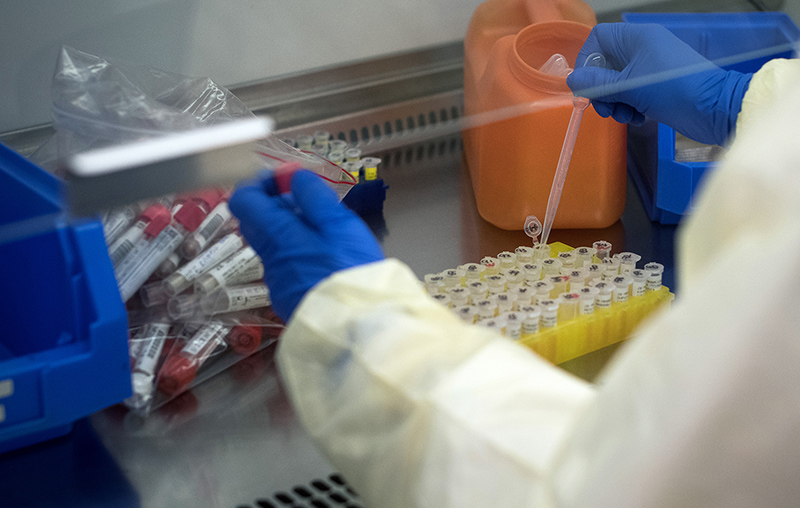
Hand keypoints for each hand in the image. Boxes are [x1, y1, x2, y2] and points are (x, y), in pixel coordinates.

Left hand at [229, 169, 384, 321]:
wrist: (356, 328)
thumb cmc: (351, 271)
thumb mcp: (339, 224)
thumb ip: (314, 197)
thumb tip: (294, 177)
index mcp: (277, 234)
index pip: (243, 200)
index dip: (260, 184)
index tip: (286, 180)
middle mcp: (269, 258)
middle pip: (256, 222)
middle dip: (278, 205)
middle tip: (310, 204)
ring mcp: (277, 281)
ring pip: (273, 245)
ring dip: (291, 231)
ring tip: (326, 232)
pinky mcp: (288, 299)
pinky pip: (286, 266)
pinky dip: (299, 254)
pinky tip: (326, 260)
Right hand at [566, 23, 752, 145]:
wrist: (715, 109)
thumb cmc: (674, 90)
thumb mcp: (630, 86)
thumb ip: (597, 83)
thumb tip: (572, 80)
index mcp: (637, 38)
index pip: (598, 39)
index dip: (587, 60)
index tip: (585, 86)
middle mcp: (643, 49)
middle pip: (605, 65)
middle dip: (601, 90)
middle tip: (605, 109)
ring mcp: (651, 68)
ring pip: (617, 83)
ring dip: (615, 103)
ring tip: (626, 116)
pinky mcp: (658, 87)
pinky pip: (632, 94)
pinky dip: (630, 107)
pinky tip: (638, 119)